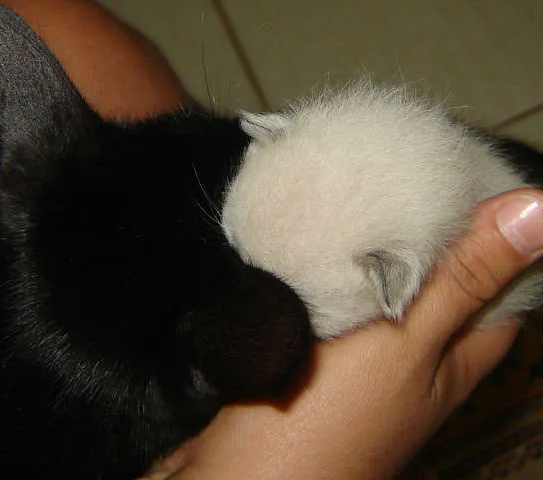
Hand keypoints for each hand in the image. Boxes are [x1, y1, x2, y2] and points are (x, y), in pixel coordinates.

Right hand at [150, 188, 542, 479]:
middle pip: (442, 268)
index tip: (464, 163)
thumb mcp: (407, 342)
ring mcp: (367, 344)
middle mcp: (419, 345)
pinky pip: (342, 285)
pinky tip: (320, 220)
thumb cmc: (336, 417)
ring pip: (387, 275)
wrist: (242, 471)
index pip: (505, 272)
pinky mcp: (319, 338)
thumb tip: (541, 210)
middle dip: (430, 215)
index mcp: (460, 348)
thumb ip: (465, 280)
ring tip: (361, 172)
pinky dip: (339, 254)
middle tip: (404, 152)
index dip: (497, 218)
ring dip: (379, 233)